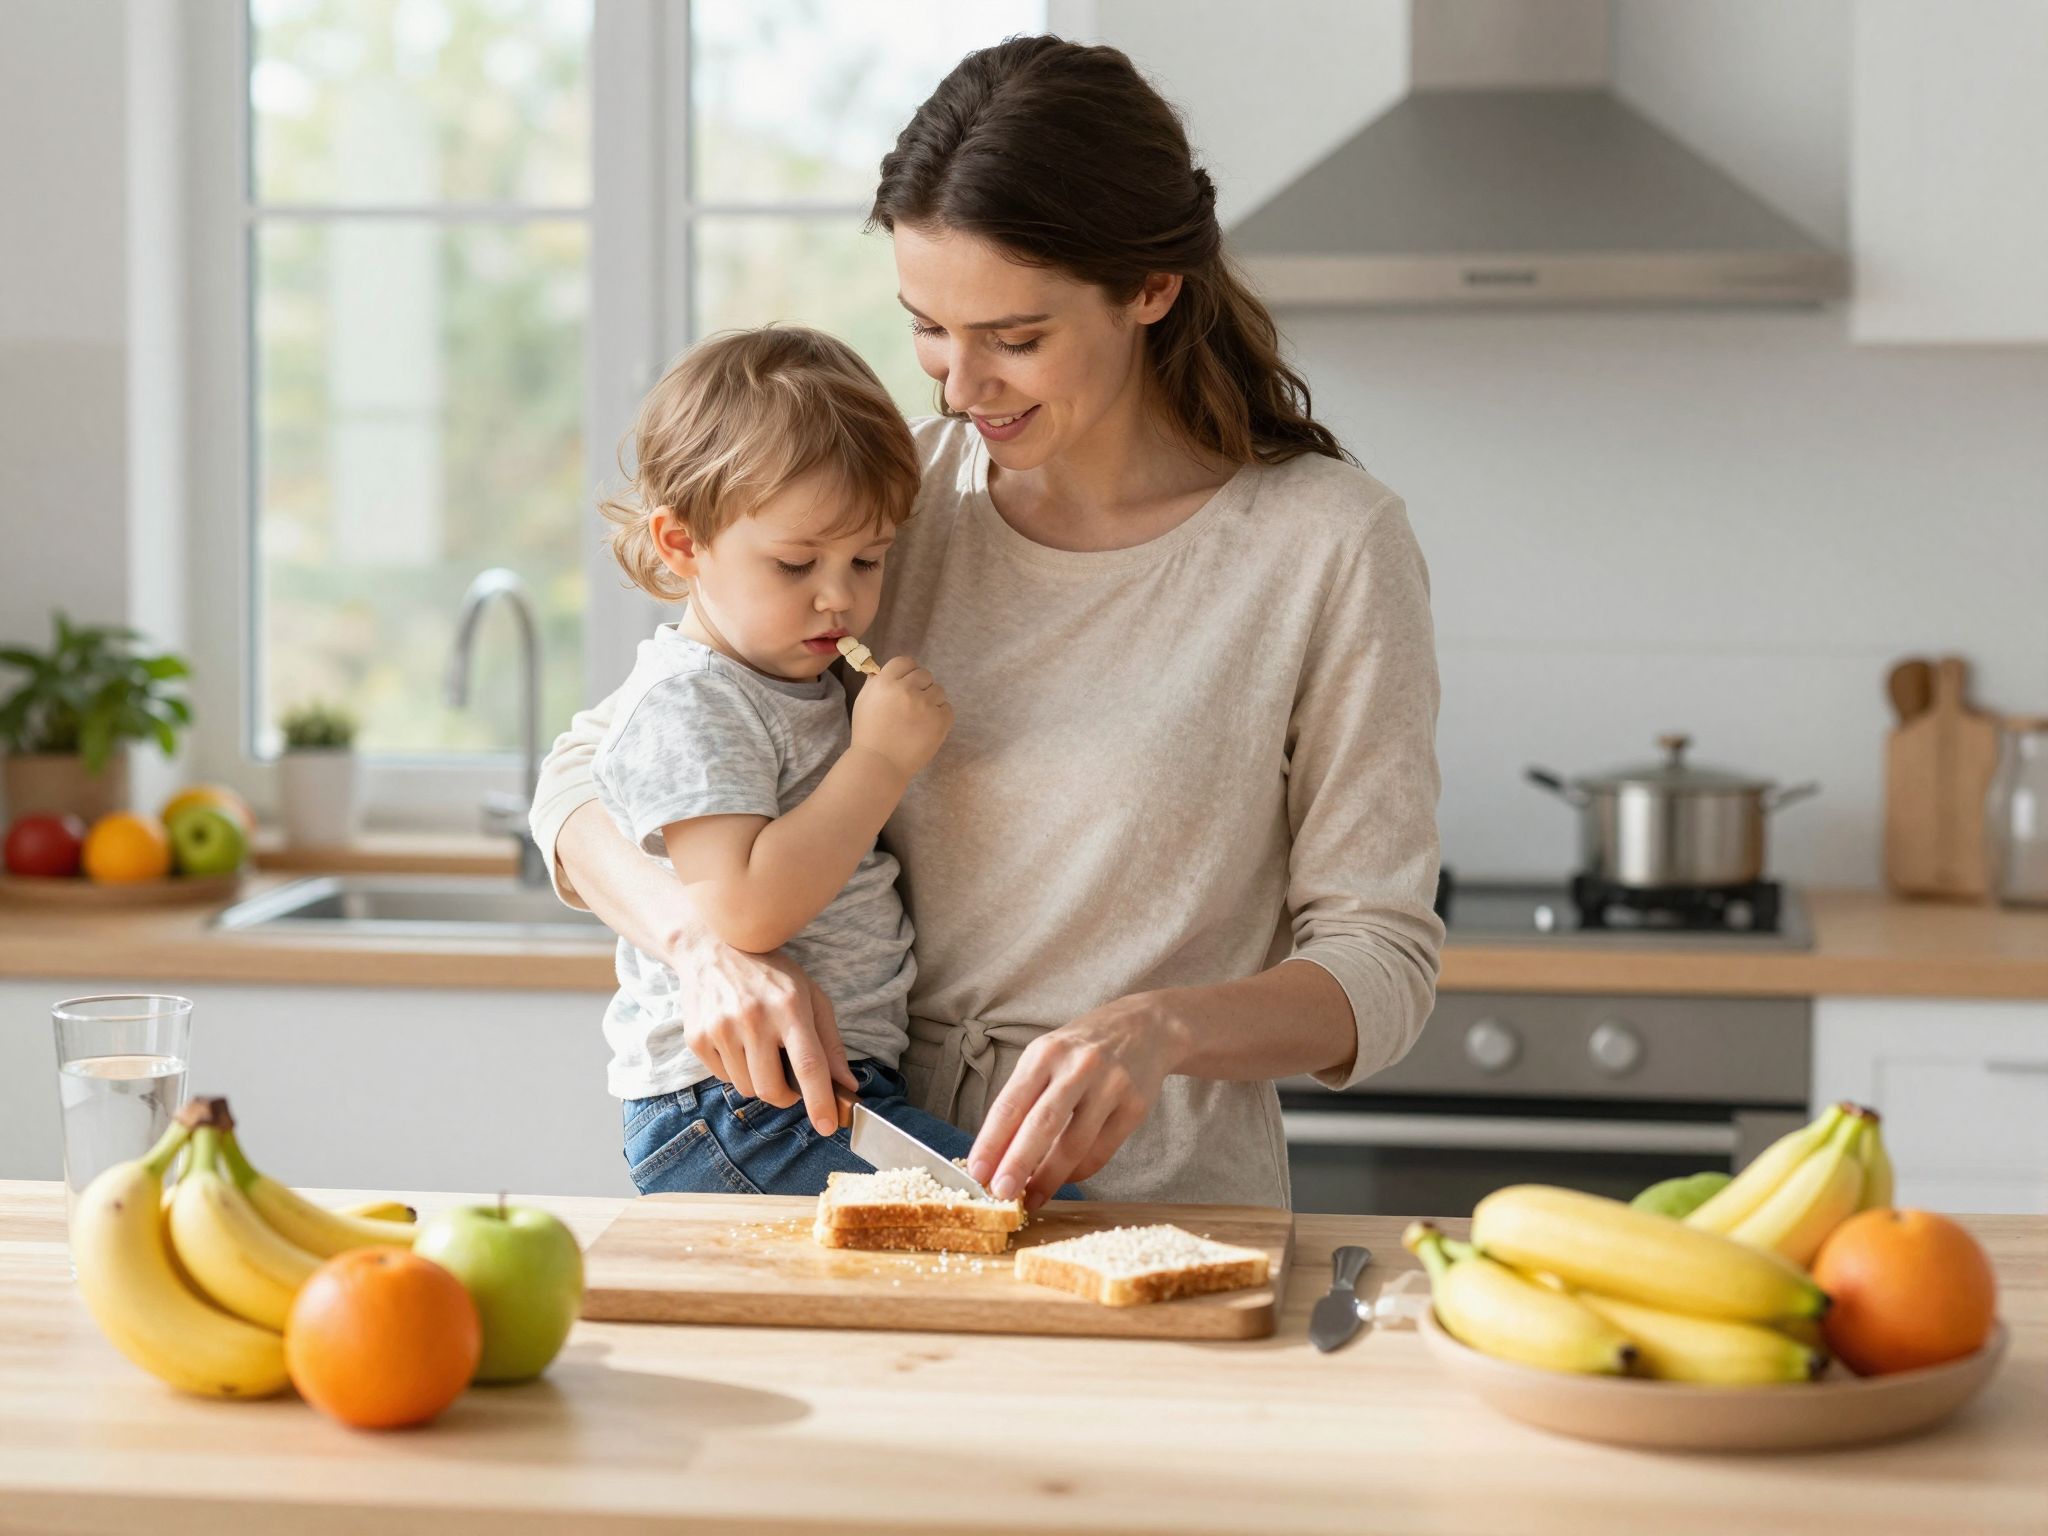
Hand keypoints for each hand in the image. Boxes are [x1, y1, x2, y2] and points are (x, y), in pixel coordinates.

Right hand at [669, 939, 857, 1135]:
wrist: (712, 949)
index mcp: (789, 1007)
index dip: (819, 1101)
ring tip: (760, 1051)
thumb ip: (830, 1042)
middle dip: (786, 1097)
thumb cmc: (771, 975)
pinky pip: (723, 1078)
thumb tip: (847, 1084)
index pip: (808, 1065)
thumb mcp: (811, 996)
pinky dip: (736, 1072)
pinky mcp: (696, 1038)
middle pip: (771, 1089)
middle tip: (790, 1084)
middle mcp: (753, 1018)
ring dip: (759, 1082)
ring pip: (746, 1089)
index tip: (828, 1126)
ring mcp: (720, 1028)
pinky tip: (737, 1043)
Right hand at [849, 654, 951, 780]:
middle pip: (924, 674)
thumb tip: (883, 670)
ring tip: (920, 717)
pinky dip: (940, 715)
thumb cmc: (868, 734)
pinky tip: (928, 726)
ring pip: (938, 690)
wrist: (880, 764)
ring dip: (931, 700)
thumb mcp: (863, 702)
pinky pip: (947, 708)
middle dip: (920, 686)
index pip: (905, 661)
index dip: (906, 671)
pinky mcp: (940, 721)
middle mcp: (907, 690)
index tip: (906, 683)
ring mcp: (925, 705)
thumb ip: (874, 683)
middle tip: (913, 704)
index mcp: (885, 683)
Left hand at [966, 993, 1188, 1209]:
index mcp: (1045, 1053)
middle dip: (1018, 1163)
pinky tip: (1065, 1179)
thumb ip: (1025, 1099)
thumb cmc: (1083, 1049)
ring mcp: (1110, 1086)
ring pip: (1074, 1144)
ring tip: (1032, 1198)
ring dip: (1049, 1178)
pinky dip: (1079, 1172)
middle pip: (1042, 1123)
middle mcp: (1078, 1067)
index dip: (991, 1142)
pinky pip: (1101, 1151)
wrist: (1146, 1026)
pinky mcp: (1135, 1106)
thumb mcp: (1047, 1058)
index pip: (1010, 1103)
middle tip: (1001, 1193)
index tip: (978, 1172)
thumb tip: (998, 1155)